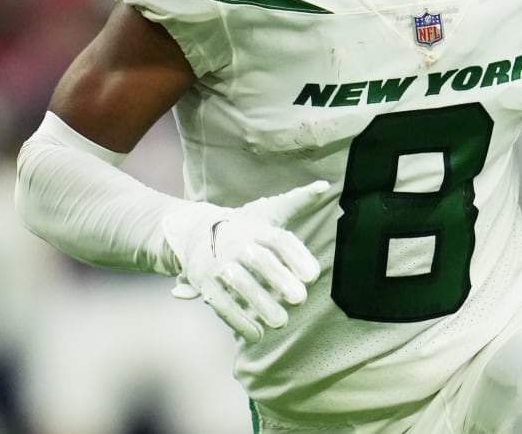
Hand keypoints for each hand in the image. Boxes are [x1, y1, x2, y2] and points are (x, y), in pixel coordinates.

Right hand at [163, 180, 331, 341]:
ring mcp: (219, 263)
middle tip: (300, 299)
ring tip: (281, 322)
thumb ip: (298, 201)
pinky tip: (256, 335)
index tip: (314, 276)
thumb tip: (324, 185)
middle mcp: (238, 243)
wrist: (196, 232)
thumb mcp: (270, 212)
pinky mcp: (205, 283)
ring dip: (260, 304)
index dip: (297, 256)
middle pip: (260, 260)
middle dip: (280, 280)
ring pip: (240, 283)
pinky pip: (221, 303)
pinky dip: (238, 321)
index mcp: (257, 228)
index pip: (279, 239)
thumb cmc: (246, 227)